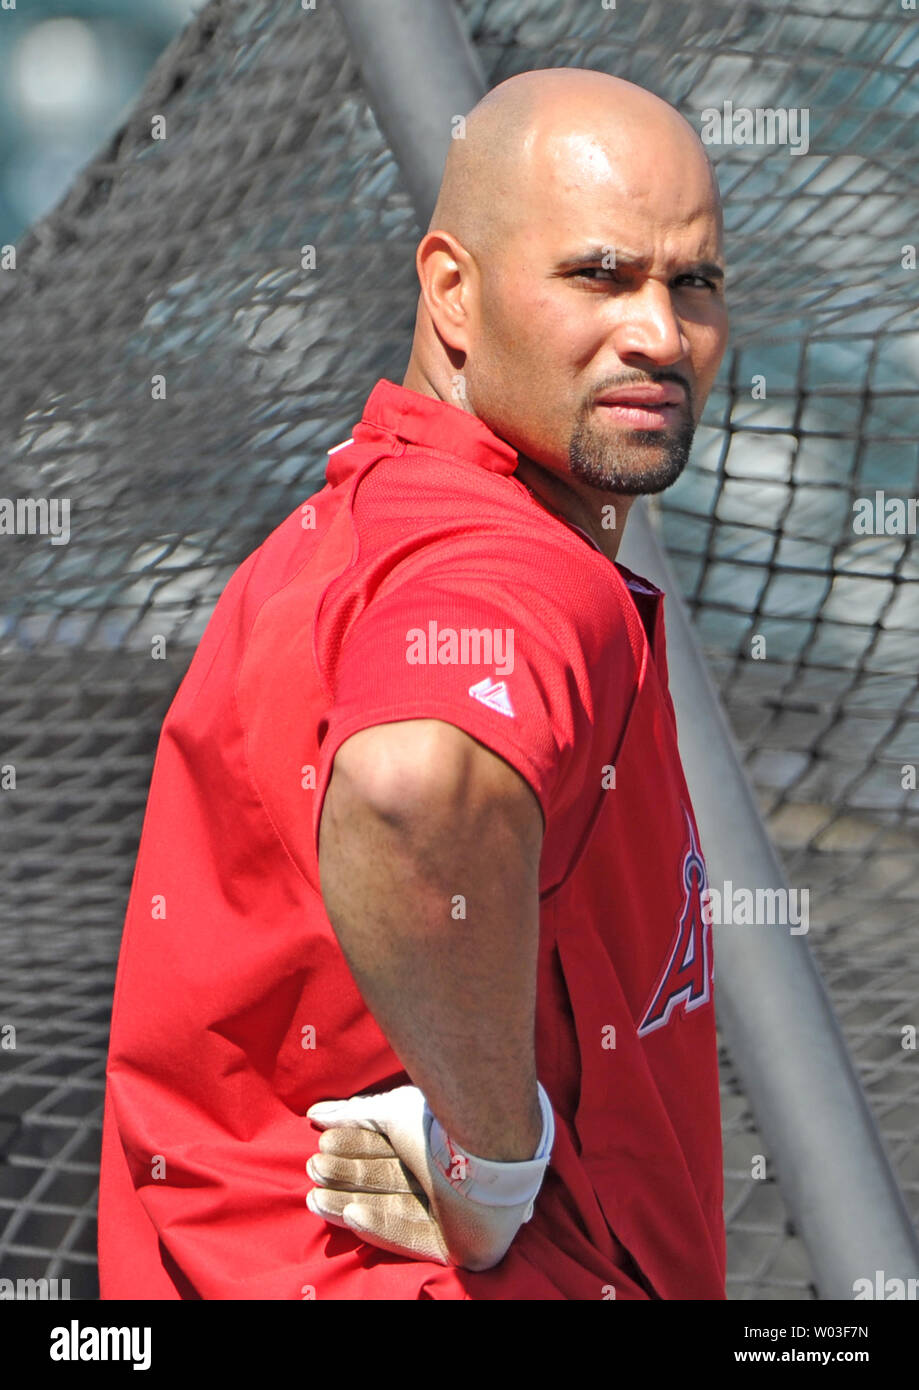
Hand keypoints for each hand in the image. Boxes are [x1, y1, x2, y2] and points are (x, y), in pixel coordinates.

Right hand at [306, 1084, 552, 1271]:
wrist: (484, 1141)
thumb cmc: (441, 1120)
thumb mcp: (390, 1111)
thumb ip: (353, 1114)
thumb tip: (314, 1113)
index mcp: (434, 1145)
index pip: (386, 1151)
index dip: (351, 1148)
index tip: (319, 1144)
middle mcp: (444, 1178)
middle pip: (385, 1181)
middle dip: (346, 1177)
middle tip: (313, 1170)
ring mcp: (453, 1214)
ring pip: (393, 1210)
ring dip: (351, 1204)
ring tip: (316, 1197)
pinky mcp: (460, 1246)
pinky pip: (416, 1238)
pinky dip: (383, 1227)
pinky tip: (352, 1215)